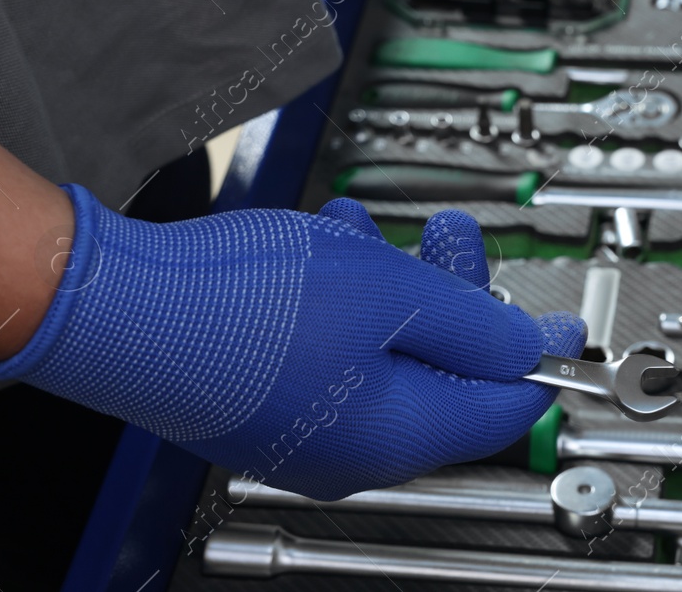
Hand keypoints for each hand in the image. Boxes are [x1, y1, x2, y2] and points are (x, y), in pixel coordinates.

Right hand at [0, 189, 583, 499]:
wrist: (116, 305)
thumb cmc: (240, 305)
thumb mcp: (388, 294)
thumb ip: (471, 322)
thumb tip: (531, 347)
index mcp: (395, 436)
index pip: (499, 409)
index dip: (536, 356)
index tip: (564, 324)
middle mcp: (352, 450)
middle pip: (440, 372)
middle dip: (452, 294)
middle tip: (454, 239)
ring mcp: (304, 429)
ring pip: (383, 350)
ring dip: (391, 282)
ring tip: (370, 230)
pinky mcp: (265, 400)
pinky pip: (333, 349)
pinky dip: (344, 295)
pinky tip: (327, 247)